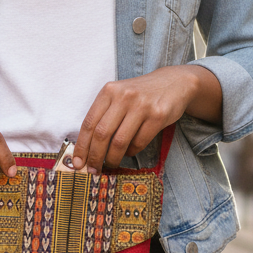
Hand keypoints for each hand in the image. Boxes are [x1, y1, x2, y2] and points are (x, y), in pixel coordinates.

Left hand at [71, 65, 220, 172]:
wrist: (174, 82)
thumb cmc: (141, 94)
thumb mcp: (120, 95)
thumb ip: (105, 115)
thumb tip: (88, 147)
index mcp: (109, 91)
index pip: (89, 123)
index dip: (81, 146)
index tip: (78, 163)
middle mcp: (124, 96)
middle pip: (102, 134)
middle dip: (95, 156)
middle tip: (94, 169)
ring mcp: (142, 105)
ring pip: (120, 141)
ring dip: (113, 158)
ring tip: (111, 163)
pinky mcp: (158, 115)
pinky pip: (139, 142)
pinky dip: (131, 152)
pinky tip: (130, 151)